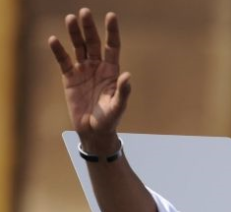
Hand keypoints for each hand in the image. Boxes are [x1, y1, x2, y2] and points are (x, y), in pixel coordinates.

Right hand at [48, 8, 129, 152]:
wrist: (94, 131)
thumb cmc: (109, 119)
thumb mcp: (118, 106)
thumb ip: (123, 92)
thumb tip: (127, 76)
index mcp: (112, 71)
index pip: (112, 46)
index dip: (112, 31)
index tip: (111, 16)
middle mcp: (98, 67)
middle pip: (94, 42)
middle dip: (89, 28)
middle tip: (84, 12)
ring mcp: (83, 70)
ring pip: (79, 47)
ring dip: (74, 33)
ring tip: (70, 18)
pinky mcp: (70, 77)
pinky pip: (63, 61)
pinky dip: (58, 51)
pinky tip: (54, 39)